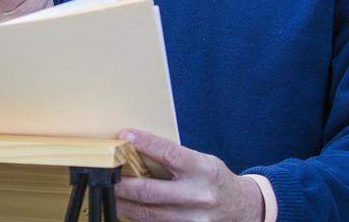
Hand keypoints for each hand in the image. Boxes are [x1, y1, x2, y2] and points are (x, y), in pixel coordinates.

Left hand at [115, 130, 263, 221]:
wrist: (242, 208)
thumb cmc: (215, 179)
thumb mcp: (202, 161)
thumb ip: (174, 158)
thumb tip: (137, 149)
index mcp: (203, 169)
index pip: (169, 153)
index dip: (145, 143)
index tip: (124, 135)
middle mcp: (199, 195)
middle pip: (151, 191)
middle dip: (123, 183)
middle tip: (106, 175)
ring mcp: (194, 219)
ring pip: (148, 214)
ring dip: (124, 203)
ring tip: (110, 193)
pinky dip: (138, 217)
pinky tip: (126, 209)